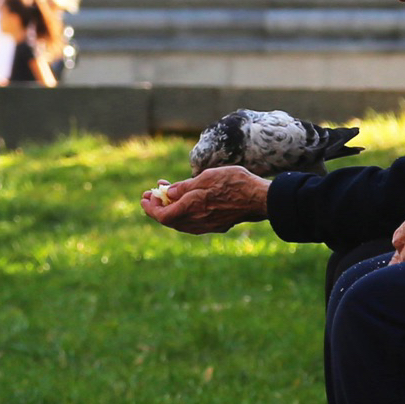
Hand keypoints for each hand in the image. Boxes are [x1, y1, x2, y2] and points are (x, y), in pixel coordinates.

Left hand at [141, 166, 271, 233]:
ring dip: (170, 209)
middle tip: (151, 194)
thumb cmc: (234, 183)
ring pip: (181, 222)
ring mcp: (208, 225)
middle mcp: (197, 221)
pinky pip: (193, 222)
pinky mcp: (217, 225)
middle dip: (158, 207)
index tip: (144, 198)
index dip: (150, 208)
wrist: (260, 198)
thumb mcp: (206, 177)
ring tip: (166, 195)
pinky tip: (186, 201)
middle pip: (170, 220)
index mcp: (191, 209)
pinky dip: (183, 212)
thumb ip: (185, 187)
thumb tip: (168, 193)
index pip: (162, 216)